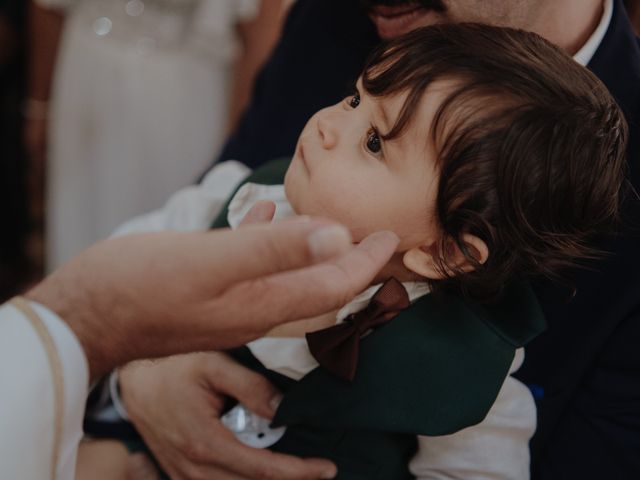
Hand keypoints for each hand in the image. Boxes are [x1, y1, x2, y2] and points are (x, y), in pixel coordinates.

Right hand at [26, 214, 398, 379]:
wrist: (84, 314)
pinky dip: (268, 242)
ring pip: (289, 277)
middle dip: (352, 264)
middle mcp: (254, 309)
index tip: (392, 237)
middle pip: (320, 287)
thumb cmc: (140, 286)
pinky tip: (261, 214)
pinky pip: (251, 266)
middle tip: (376, 238)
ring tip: (331, 227)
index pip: (335, 284)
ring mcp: (230, 304)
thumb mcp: (211, 262)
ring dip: (315, 254)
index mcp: (263, 302)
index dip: (367, 260)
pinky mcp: (207, 293)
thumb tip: (337, 235)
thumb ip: (274, 249)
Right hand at [121, 353, 336, 479]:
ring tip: (299, 471)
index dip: (299, 472)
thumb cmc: (173, 367)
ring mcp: (184, 475)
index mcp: (205, 443)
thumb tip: (282, 410)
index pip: (262, 469)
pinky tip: (262, 473)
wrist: (133, 380)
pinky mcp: (180, 473)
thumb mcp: (214, 365)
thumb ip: (251, 387)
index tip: (327, 468)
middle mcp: (193, 468)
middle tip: (321, 471)